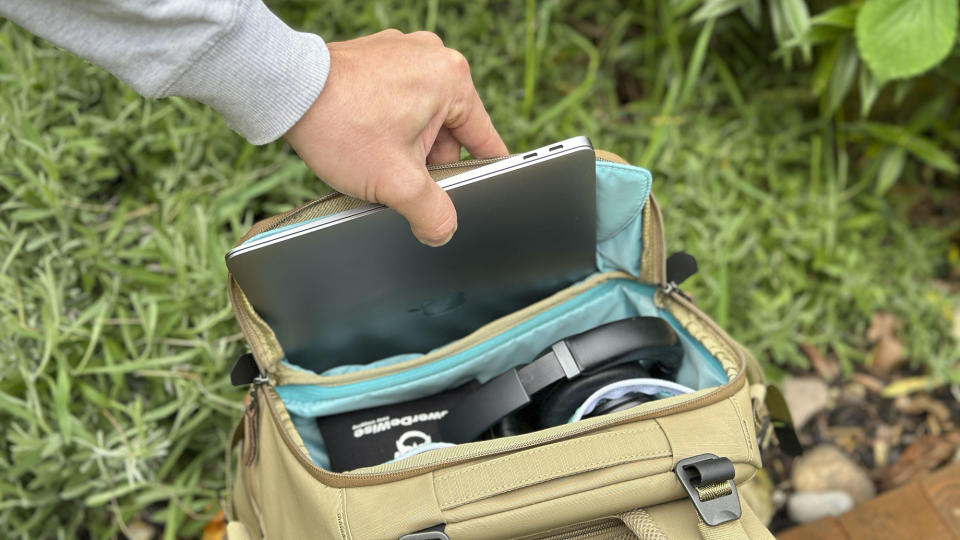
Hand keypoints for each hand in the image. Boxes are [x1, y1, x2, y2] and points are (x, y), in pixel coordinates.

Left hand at [283, 29, 507, 245]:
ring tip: (374, 158)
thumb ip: (432, 214)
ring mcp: (401, 52)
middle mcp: (432, 56)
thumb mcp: (397, 184)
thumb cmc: (341, 125)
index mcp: (453, 78)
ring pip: (420, 119)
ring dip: (404, 146)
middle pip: (449, 132)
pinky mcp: (375, 57)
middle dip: (426, 163)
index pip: (485, 139)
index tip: (478, 194)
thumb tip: (443, 231)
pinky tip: (362, 140)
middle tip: (399, 179)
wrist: (283, 92)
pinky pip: (395, 100)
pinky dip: (385, 125)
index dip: (481, 174)